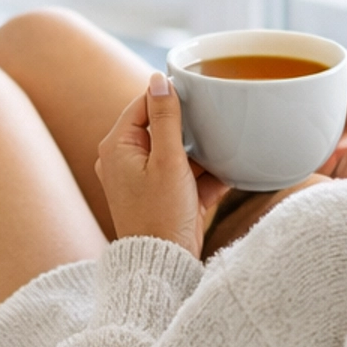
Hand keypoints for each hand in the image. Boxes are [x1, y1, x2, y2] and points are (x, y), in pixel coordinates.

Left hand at [95, 73, 227, 259]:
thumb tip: (158, 80)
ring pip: (176, 152)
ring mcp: (142, 180)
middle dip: (191, 128)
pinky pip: (184, 176)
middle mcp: (123, 160)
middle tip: (216, 120)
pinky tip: (229, 172)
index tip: (200, 94)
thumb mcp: (168, 161)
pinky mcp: (161, 197)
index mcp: (116, 146)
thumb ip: (164, 119)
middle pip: (161, 128)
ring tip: (226, 147)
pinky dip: (204, 175)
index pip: (143, 104)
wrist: (164, 266)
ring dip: (202, 153)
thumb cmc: (161, 214)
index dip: (171, 98)